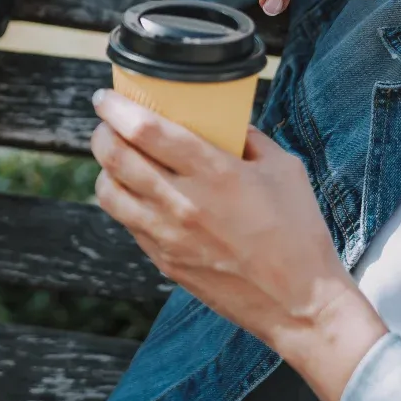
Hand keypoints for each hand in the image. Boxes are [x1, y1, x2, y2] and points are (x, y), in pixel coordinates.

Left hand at [88, 90, 388, 400]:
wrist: (299, 303)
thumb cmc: (298, 233)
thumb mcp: (284, 169)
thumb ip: (249, 138)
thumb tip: (224, 120)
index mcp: (215, 173)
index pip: (146, 130)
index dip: (116, 108)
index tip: (105, 97)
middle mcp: (183, 203)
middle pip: (116, 158)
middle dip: (102, 132)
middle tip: (106, 122)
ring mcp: (168, 236)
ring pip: (108, 192)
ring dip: (104, 169)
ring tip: (115, 157)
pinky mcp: (163, 260)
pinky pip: (126, 222)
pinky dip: (121, 200)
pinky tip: (135, 192)